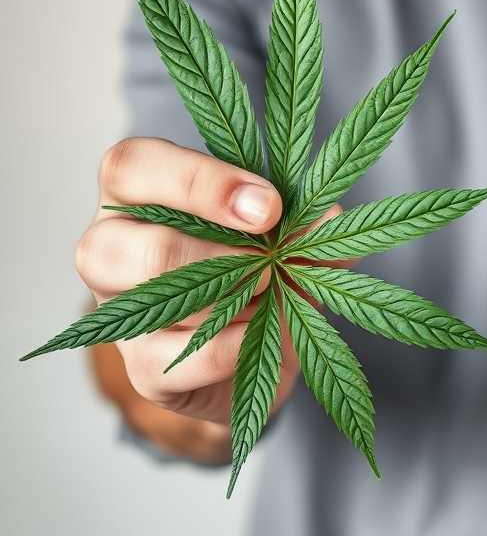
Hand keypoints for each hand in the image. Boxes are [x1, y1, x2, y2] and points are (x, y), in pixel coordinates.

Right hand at [77, 137, 293, 429]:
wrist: (260, 348)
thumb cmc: (260, 264)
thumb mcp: (286, 231)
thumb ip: (304, 219)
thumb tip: (325, 218)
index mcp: (139, 191)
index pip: (133, 166)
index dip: (201, 183)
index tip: (270, 207)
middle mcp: (112, 245)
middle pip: (125, 244)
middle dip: (217, 255)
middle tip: (271, 263)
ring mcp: (117, 313)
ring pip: (154, 303)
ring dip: (232, 300)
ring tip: (272, 294)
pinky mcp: (143, 369)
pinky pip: (182, 361)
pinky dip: (234, 347)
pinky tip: (263, 333)